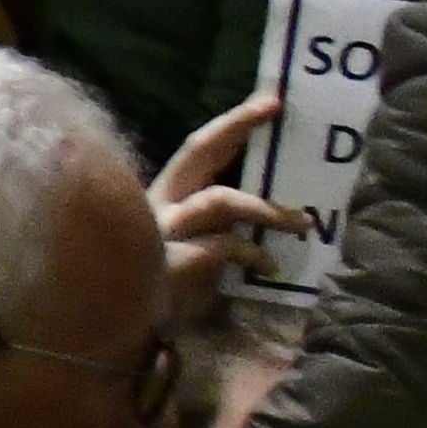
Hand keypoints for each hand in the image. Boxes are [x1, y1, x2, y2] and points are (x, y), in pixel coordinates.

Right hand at [147, 94, 300, 327]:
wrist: (123, 328)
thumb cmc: (164, 286)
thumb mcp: (193, 245)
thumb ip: (220, 224)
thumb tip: (275, 205)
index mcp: (165, 196)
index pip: (199, 148)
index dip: (233, 122)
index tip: (270, 100)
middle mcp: (159, 204)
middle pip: (198, 150)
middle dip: (236, 126)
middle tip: (274, 109)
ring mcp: (163, 231)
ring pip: (220, 199)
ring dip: (266, 208)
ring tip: (303, 222)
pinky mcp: (173, 262)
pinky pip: (224, 246)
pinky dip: (253, 254)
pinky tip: (271, 268)